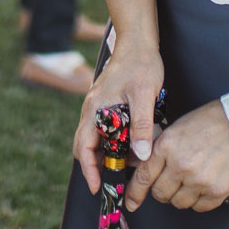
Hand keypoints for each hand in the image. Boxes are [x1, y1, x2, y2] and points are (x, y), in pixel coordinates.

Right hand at [72, 41, 163, 194]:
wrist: (137, 40)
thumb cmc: (140, 64)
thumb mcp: (144, 95)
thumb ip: (142, 125)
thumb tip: (141, 156)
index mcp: (94, 109)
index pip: (83, 148)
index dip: (89, 171)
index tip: (98, 188)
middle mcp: (91, 110)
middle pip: (85, 147)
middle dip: (97, 166)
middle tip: (116, 180)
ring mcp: (97, 107)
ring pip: (95, 139)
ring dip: (108, 154)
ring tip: (131, 163)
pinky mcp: (105, 104)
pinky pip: (104, 129)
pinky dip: (114, 142)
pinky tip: (133, 143)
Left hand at [125, 97, 228, 213]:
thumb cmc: (210, 122)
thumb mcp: (176, 129)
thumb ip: (159, 150)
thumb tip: (144, 168)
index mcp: (166, 147)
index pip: (143, 177)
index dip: (135, 193)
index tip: (131, 202)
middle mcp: (180, 165)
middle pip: (160, 194)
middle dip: (163, 190)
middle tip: (173, 180)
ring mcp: (199, 180)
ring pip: (179, 203)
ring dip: (181, 195)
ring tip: (192, 179)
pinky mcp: (217, 191)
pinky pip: (199, 207)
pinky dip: (199, 200)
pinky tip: (204, 184)